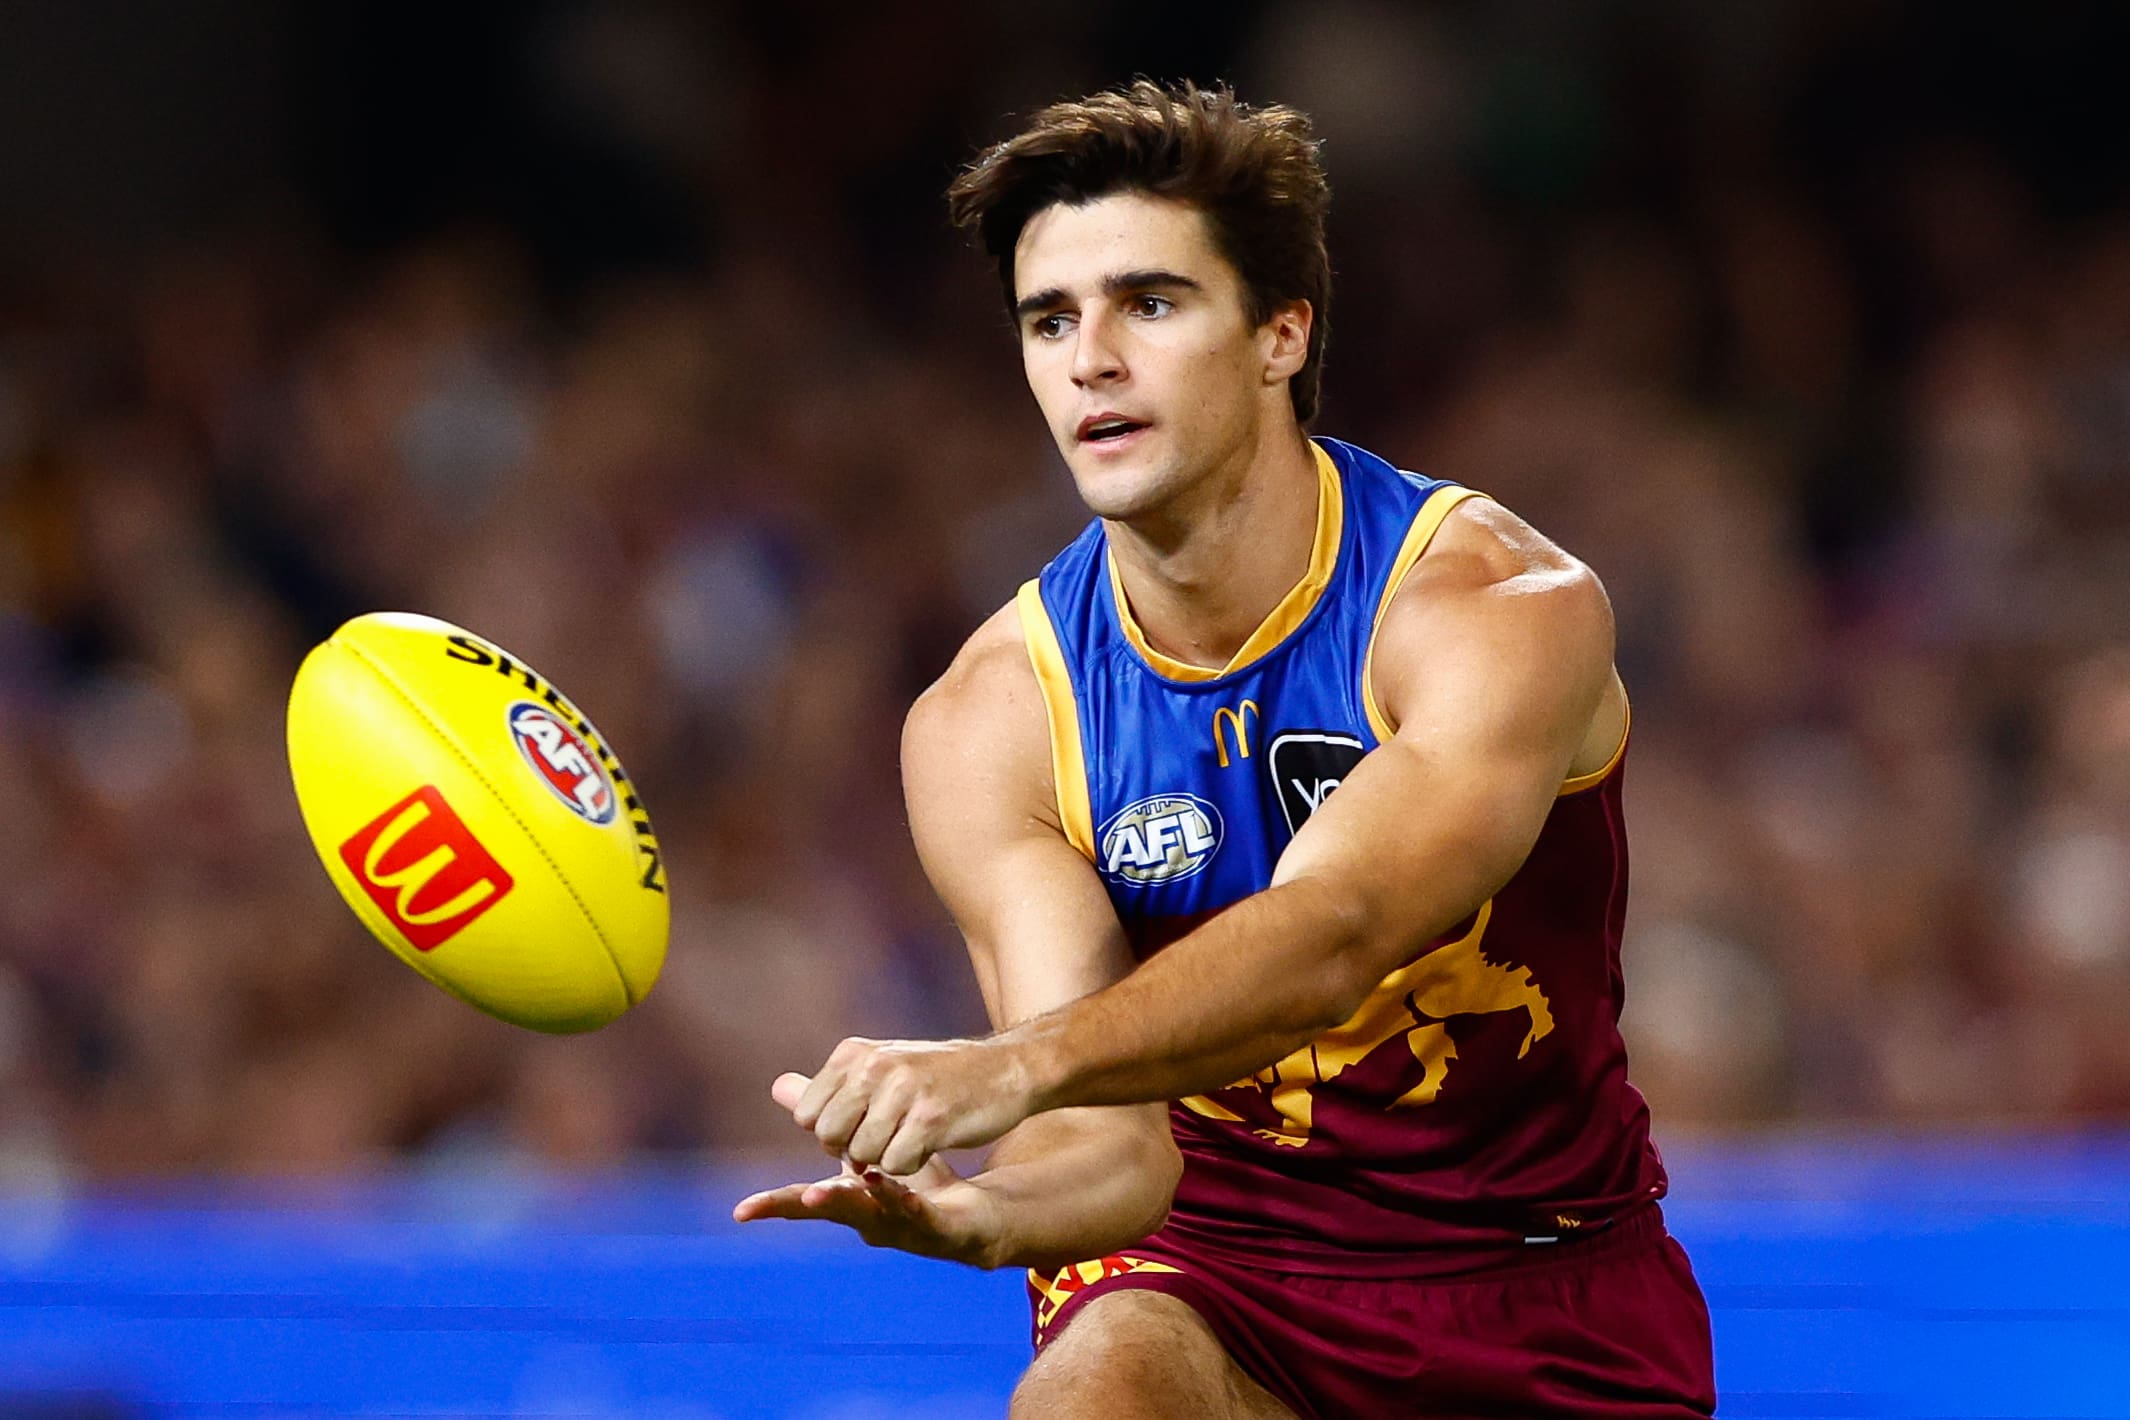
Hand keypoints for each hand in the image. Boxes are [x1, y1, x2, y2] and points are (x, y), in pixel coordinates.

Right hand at [732, 1076, 1007, 1266]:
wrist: (976, 1215)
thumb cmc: (916, 1178)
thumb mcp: (869, 1144)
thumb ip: (829, 1119)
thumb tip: (779, 1085)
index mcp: (848, 1200)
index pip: (802, 1204)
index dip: (775, 1207)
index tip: (742, 1212)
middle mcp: (868, 1220)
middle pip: (831, 1211)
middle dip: (809, 1206)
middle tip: (791, 1195)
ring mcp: (902, 1228)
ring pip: (870, 1215)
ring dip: (846, 1204)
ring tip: (817, 1193)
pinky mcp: (937, 1228)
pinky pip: (916, 1213)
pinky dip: (901, 1200)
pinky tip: (894, 1188)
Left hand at [786, 1036, 1038, 1175]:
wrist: (1006, 1070)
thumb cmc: (939, 1076)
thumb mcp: (881, 1067)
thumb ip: (830, 1085)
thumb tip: (776, 1088)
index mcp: (855, 1053)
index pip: (808, 1115)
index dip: (831, 1133)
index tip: (863, 1126)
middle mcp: (874, 1067)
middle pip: (829, 1137)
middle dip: (852, 1150)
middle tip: (887, 1137)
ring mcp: (902, 1092)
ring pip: (863, 1155)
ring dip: (886, 1159)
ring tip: (913, 1136)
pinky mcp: (931, 1119)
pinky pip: (897, 1165)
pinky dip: (910, 1167)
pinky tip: (930, 1145)